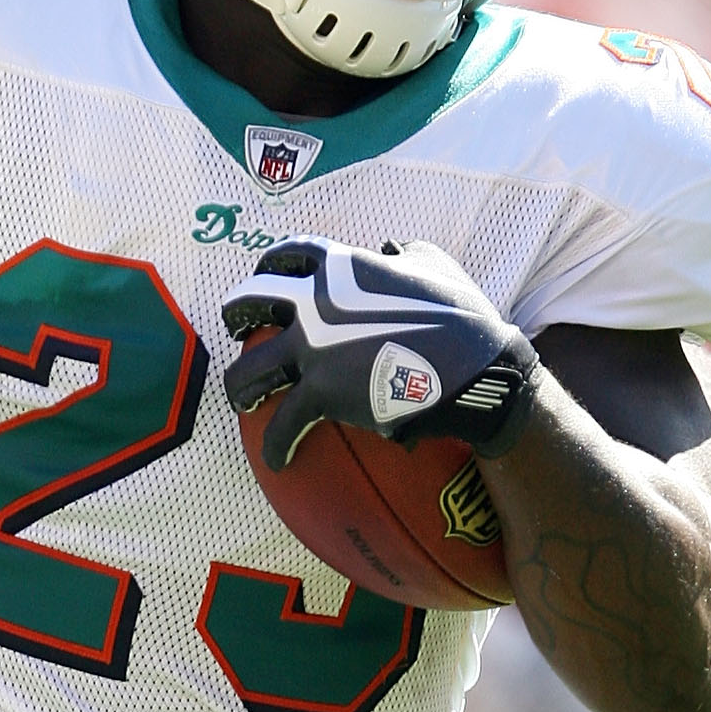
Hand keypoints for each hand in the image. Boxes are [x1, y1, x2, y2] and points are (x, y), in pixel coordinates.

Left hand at [222, 238, 540, 465]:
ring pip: (248, 371)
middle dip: (236, 315)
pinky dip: (277, 447)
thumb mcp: (434, 265)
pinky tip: (278, 461)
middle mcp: (315, 301)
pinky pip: (282, 426)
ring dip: (238, 388)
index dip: (268, 267)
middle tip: (238, 331)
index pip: (286, 255)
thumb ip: (403, 254)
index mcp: (341, 265)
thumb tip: (391, 250)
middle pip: (250, 302)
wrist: (474, 368)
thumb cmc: (463, 316)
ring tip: (242, 402)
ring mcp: (313, 348)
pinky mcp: (321, 393)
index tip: (263, 279)